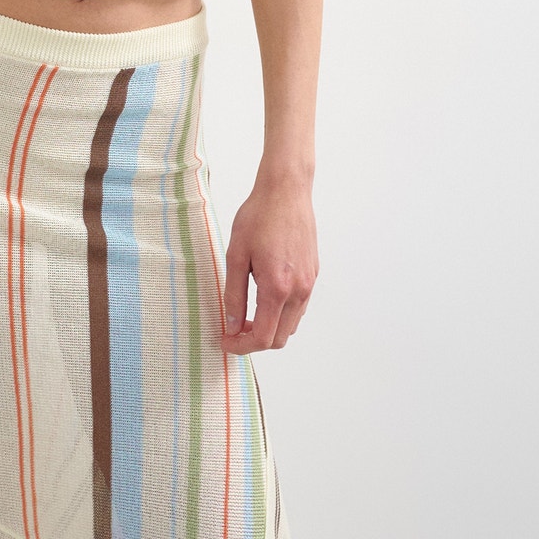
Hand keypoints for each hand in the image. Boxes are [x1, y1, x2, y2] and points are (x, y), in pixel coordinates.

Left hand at [221, 164, 317, 352]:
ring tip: (246, 316)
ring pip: (291, 325)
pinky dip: (282, 314)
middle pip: (280, 338)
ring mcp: (309, 283)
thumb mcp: (236, 255)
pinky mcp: (313, 274)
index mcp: (277, 287)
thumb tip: (231, 324)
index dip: (241, 346)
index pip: (262, 336)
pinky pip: (299, 307)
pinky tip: (263, 299)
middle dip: (255, 341)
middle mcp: (299, 290)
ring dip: (270, 328)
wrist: (286, 191)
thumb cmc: (259, 217)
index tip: (225, 341)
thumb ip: (233, 294)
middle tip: (232, 331)